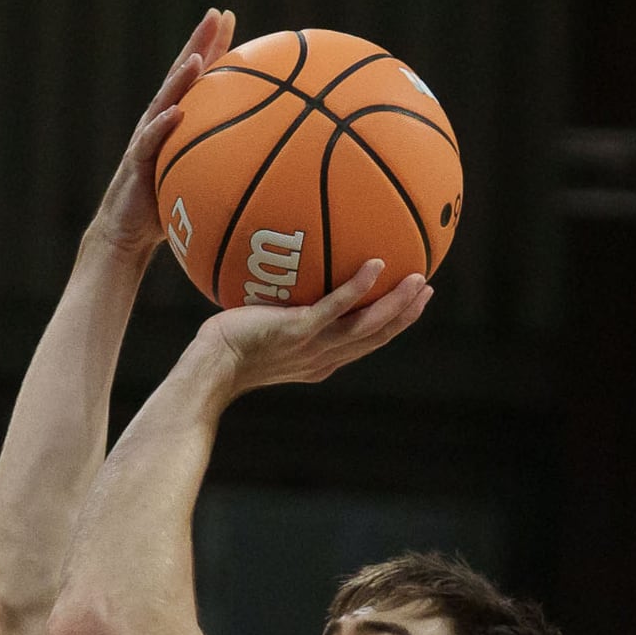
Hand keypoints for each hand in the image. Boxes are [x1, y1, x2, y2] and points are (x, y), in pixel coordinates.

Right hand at [91, 10, 234, 262]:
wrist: (127, 232)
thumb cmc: (166, 206)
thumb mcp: (203, 179)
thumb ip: (227, 162)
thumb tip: (272, 160)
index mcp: (177, 119)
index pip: (198, 75)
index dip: (213, 45)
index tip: (229, 16)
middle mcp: (160, 120)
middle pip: (181, 74)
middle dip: (198, 42)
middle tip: (215, 15)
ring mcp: (146, 138)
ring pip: (164, 100)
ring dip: (180, 79)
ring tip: (197, 57)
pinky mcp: (136, 162)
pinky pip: (149, 141)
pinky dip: (162, 126)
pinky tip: (175, 112)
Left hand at [191, 260, 432, 396]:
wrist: (209, 369)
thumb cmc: (228, 349)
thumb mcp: (265, 334)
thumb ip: (284, 317)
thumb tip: (285, 288)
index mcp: (321, 361)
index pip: (365, 343)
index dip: (392, 324)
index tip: (412, 303)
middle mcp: (322, 358)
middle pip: (376, 337)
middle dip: (404, 315)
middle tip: (426, 289)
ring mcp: (312, 346)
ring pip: (366, 328)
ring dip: (395, 305)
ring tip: (417, 280)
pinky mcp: (297, 332)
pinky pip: (334, 309)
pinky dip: (357, 289)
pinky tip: (375, 266)